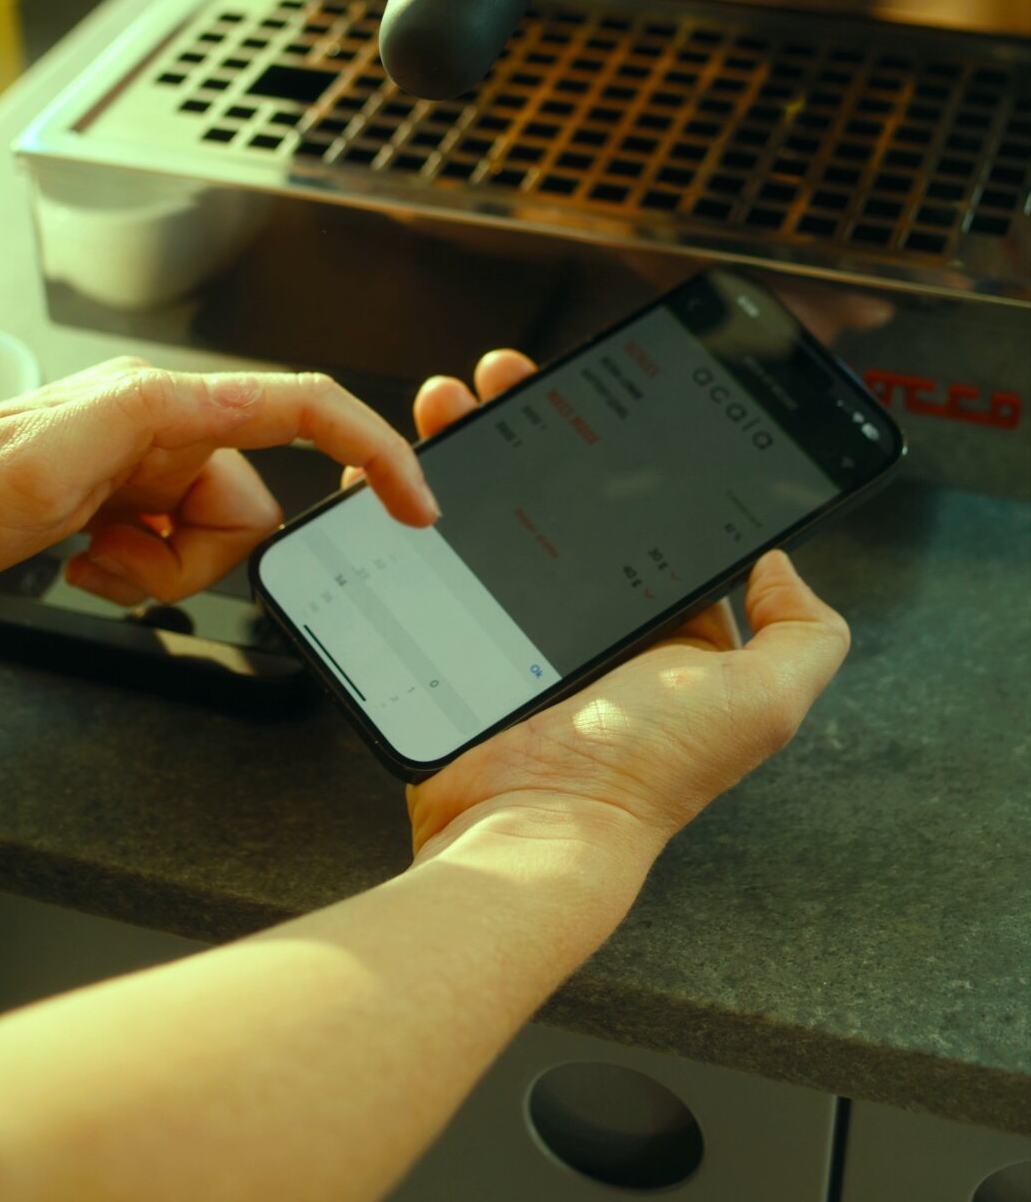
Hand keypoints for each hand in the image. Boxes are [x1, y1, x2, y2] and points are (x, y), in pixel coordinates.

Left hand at [0, 358, 438, 600]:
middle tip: (127, 560)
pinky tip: (88, 562)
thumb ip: (150, 421)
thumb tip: (236, 407)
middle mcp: (162, 429)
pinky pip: (176, 555)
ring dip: (165, 574)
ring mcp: (143, 469)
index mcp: (165, 404)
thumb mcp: (52, 455)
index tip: (411, 504)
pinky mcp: (123, 505)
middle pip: (253, 505)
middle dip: (203, 557)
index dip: (370, 447)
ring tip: (96, 562)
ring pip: (216, 541)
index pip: (300, 406)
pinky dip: (142, 577)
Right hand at [393, 352, 849, 871]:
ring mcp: (511, 626)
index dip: (622, 449)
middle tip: (506, 376)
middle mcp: (589, 621)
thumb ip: (803, 633)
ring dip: (467, 444)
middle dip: (532, 427)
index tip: (595, 393)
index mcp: (662, 624)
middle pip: (556, 495)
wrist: (530, 825)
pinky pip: (426, 555)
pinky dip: (405, 504)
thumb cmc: (644, 771)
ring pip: (487, 509)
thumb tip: (781, 561)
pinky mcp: (449, 636)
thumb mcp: (763, 700)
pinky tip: (398, 461)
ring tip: (449, 401)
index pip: (644, 511)